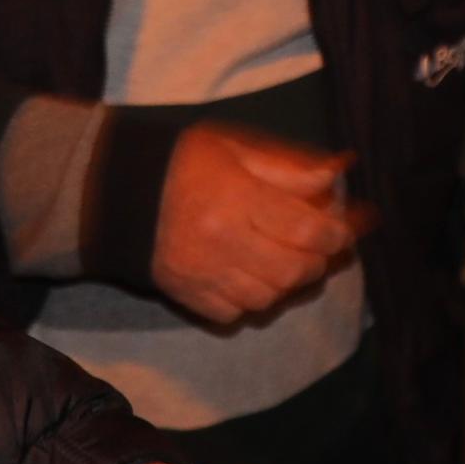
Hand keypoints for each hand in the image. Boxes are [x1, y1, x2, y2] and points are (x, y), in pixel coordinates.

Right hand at [151, 124, 365, 328]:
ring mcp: (202, 273)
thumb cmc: (184, 163)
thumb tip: (337, 175)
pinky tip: (251, 278)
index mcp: (236, 197)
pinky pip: (234, 314)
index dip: (338, 233)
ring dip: (286, 284)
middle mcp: (221, 240)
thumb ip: (288, 168)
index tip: (347, 229)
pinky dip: (251, 302)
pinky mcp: (186, 294)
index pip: (307, 229)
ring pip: (267, 298)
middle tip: (319, 248)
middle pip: (292, 270)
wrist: (117, 191)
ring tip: (286, 262)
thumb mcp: (236, 149)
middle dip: (316, 262)